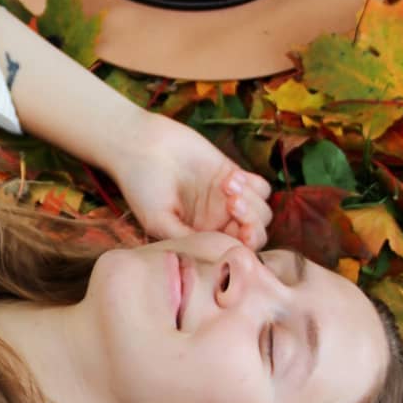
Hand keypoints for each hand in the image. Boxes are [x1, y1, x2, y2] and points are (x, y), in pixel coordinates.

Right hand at [109, 112, 272, 248]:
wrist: (141, 147)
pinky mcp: (233, 174)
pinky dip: (252, 184)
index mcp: (200, 237)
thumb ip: (184, 238)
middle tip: (232, 206)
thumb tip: (214, 255)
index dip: (244, 247)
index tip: (241, 235)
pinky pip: (261, 187)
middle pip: (255, 234)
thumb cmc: (141, 186)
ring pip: (261, 211)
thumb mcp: (157, 221)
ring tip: (225, 186)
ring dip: (250, 201)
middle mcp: (217, 222)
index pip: (233, 251)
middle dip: (252, 223)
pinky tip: (229, 178)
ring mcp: (227, 199)